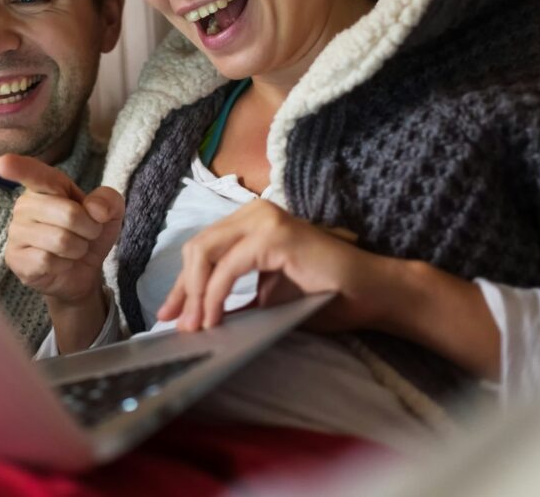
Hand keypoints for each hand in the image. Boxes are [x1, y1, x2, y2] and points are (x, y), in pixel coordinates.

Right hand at [0, 154, 123, 306]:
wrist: (82, 272)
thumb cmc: (89, 234)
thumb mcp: (109, 212)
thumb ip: (108, 200)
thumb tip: (95, 209)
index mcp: (45, 186)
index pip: (33, 173)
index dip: (18, 167)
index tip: (2, 162)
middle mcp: (25, 205)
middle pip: (69, 214)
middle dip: (89, 229)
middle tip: (86, 234)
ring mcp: (16, 232)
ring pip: (60, 240)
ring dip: (78, 248)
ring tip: (73, 249)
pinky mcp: (14, 258)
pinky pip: (47, 261)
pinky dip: (64, 265)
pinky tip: (60, 264)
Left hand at [157, 199, 395, 332]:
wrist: (369, 293)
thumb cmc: (325, 295)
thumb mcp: (267, 297)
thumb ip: (236, 298)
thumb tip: (198, 317)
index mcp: (251, 221)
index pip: (203, 248)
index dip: (182, 283)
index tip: (170, 314)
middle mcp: (254, 212)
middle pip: (197, 248)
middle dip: (182, 290)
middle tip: (178, 325)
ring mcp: (263, 220)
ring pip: (206, 255)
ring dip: (196, 295)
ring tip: (196, 327)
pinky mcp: (273, 236)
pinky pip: (228, 268)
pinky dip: (215, 295)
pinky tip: (215, 318)